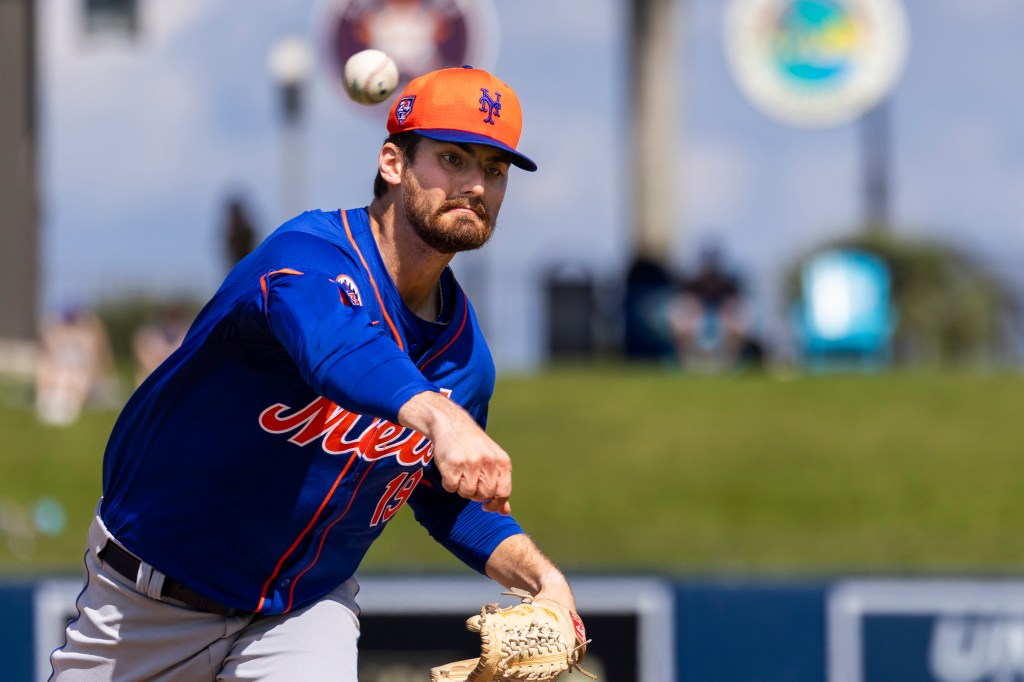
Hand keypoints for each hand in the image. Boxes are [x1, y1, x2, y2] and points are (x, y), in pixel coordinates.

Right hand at [398, 391, 511, 513]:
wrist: (452, 424)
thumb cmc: (474, 446)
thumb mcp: (493, 462)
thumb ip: (500, 485)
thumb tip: (505, 512)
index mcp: (502, 461)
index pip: (503, 493)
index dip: (495, 504)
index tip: (487, 505)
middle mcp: (488, 461)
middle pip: (484, 495)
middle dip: (476, 494)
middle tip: (470, 482)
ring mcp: (470, 462)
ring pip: (467, 493)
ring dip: (461, 489)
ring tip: (460, 474)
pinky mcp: (452, 464)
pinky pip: (451, 487)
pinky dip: (449, 483)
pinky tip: (451, 470)